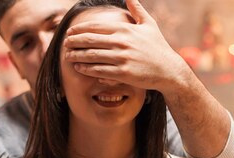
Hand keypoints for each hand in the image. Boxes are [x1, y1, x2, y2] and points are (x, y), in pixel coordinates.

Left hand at [63, 0, 188, 93]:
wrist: (168, 70)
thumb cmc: (158, 47)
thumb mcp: (149, 24)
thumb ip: (136, 9)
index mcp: (125, 29)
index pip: (96, 27)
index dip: (80, 29)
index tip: (70, 31)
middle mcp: (122, 42)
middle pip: (90, 40)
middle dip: (74, 41)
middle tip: (65, 43)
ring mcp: (122, 58)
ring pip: (92, 56)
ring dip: (77, 56)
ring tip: (67, 56)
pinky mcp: (123, 73)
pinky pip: (99, 70)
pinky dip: (86, 69)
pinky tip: (79, 68)